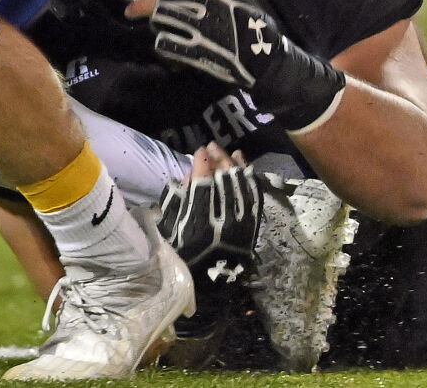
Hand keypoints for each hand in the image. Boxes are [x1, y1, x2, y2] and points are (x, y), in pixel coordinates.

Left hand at [134, 0, 346, 132]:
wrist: (266, 59)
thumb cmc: (254, 22)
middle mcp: (202, 2)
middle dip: (142, 3)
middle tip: (131, 8)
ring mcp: (197, 26)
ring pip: (159, 19)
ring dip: (152, 21)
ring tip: (152, 25)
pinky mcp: (194, 50)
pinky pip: (166, 44)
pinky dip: (161, 43)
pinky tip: (163, 43)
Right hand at [158, 149, 261, 290]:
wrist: (212, 279)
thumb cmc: (187, 252)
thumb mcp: (173, 226)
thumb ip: (177, 200)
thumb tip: (188, 177)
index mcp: (197, 216)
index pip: (201, 178)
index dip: (201, 161)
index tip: (199, 152)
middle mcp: (221, 213)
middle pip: (222, 175)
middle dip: (216, 157)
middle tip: (211, 147)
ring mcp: (240, 217)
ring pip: (239, 180)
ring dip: (232, 162)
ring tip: (227, 152)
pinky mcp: (252, 221)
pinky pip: (253, 192)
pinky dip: (249, 175)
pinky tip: (244, 164)